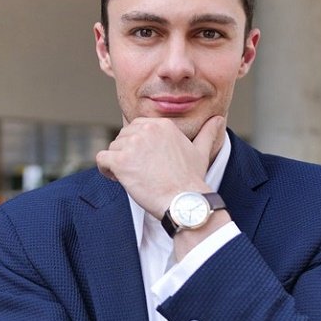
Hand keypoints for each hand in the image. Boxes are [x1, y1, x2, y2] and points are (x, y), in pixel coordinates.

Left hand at [96, 115, 225, 217]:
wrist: (184, 201)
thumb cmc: (192, 180)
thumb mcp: (200, 152)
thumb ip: (207, 133)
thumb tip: (218, 119)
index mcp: (162, 125)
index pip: (136, 128)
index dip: (138, 146)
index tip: (146, 162)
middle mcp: (146, 129)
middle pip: (123, 137)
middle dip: (127, 154)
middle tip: (140, 172)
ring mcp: (132, 144)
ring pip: (112, 148)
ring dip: (117, 164)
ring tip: (133, 178)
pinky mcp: (120, 161)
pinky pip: (101, 159)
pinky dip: (105, 171)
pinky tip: (119, 180)